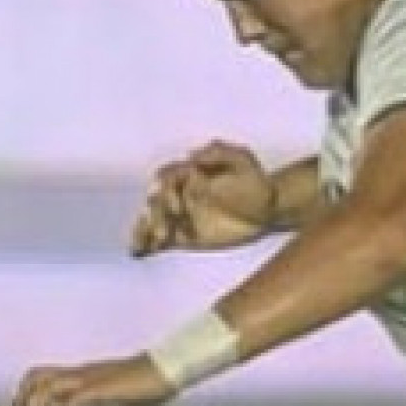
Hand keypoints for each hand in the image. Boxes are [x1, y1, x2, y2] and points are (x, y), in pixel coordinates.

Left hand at [7, 353, 175, 405]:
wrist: (167, 369)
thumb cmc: (147, 381)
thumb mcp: (117, 390)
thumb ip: (103, 393)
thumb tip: (101, 401)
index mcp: (80, 372)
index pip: (37, 374)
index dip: (21, 393)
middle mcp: (79, 373)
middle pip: (35, 379)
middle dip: (20, 404)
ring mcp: (89, 380)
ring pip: (46, 391)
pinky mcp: (100, 390)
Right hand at [130, 141, 278, 256]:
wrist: (267, 208)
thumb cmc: (255, 180)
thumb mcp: (243, 160)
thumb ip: (220, 153)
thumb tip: (191, 154)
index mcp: (189, 173)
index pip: (167, 178)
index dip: (166, 191)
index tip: (176, 208)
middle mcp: (179, 192)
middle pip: (155, 201)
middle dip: (154, 215)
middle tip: (162, 232)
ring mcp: (179, 215)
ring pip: (152, 219)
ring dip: (143, 229)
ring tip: (140, 243)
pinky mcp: (183, 235)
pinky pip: (159, 239)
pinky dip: (146, 244)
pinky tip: (138, 252)